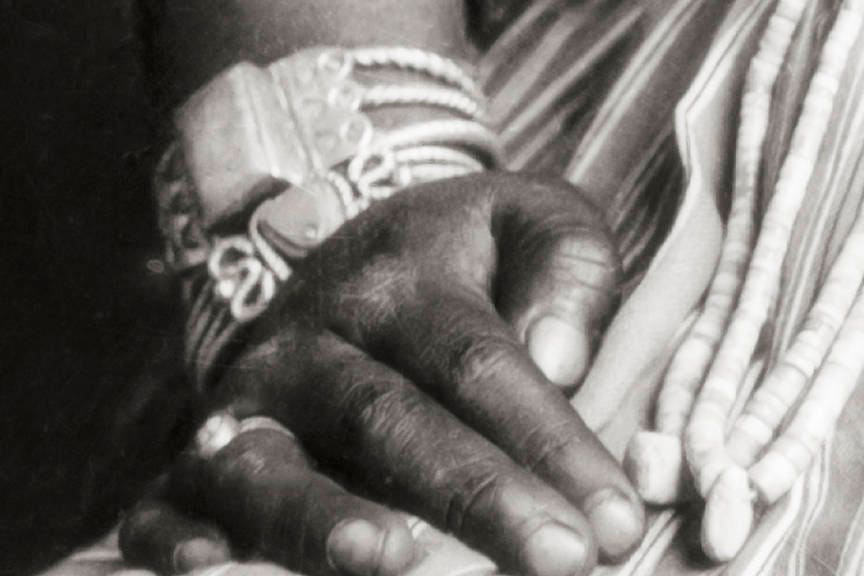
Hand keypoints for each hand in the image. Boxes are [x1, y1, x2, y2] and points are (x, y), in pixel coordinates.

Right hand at [119, 173, 644, 575]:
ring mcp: (250, 396)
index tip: (613, 521)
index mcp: (400, 282)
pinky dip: (175, 535)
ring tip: (395, 563)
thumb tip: (560, 358)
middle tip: (560, 561)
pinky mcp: (205, 443)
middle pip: (390, 420)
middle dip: (474, 496)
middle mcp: (314, 341)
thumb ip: (566, 267)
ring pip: (272, 462)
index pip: (478, 365)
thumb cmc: (454, 254)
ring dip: (323, 520)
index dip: (549, 442)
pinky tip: (209, 569)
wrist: (342, 249)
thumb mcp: (526, 220)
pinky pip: (165, 493)